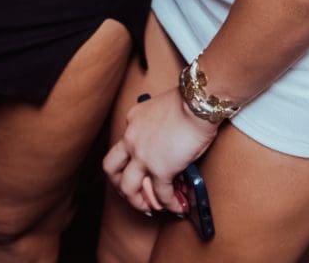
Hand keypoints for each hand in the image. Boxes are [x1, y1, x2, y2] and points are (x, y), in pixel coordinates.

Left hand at [101, 89, 217, 216]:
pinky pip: (161, 194)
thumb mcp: (160, 109)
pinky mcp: (160, 169)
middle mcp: (131, 139)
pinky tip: (177, 206)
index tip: (138, 168)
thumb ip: (157, 126)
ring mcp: (143, 156)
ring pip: (128, 187)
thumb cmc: (187, 102)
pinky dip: (169, 204)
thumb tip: (167, 142)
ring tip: (150, 207)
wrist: (197, 103)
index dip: (128, 161)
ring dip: (137, 201)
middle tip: (133, 191)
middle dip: (119, 183)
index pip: (121, 145)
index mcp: (132, 121)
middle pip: (111, 168)